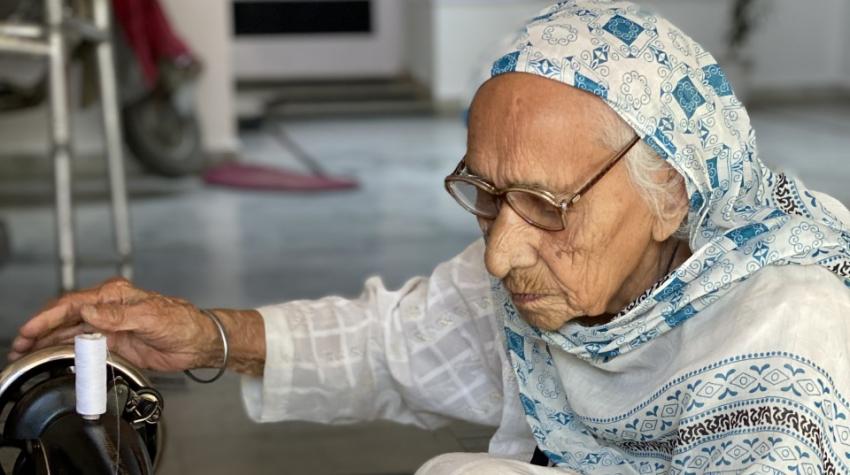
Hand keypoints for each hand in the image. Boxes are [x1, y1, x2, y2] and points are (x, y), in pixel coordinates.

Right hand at [8, 278, 220, 371]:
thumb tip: (91, 312)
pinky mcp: (115, 344)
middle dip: (40, 330)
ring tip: (27, 354)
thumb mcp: (151, 316)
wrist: (198, 341)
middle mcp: (109, 309)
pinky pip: (84, 347)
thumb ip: (118, 315)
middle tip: (20, 345)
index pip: (74, 304)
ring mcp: (110, 327)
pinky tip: (52, 357)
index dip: (48, 316)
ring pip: (71, 333)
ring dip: (49, 343)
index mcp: (115, 296)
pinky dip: (66, 351)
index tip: (30, 329)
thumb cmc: (182, 322)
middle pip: (66, 318)